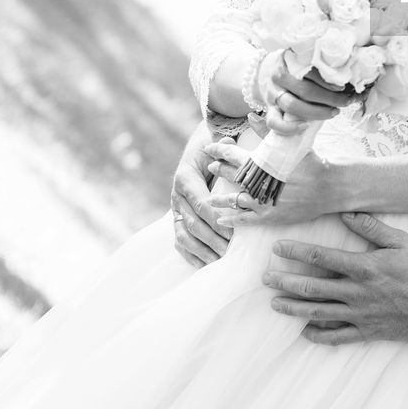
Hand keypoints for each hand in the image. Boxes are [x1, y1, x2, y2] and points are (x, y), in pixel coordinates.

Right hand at [170, 126, 232, 266]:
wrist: (200, 147)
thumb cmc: (213, 148)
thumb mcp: (216, 145)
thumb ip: (223, 147)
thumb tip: (228, 143)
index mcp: (185, 178)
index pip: (201, 203)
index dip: (216, 220)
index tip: (232, 233)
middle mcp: (177, 195)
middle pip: (194, 223)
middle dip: (213, 240)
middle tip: (231, 252)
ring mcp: (175, 209)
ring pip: (185, 235)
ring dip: (203, 250)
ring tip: (221, 262)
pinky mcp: (177, 219)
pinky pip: (180, 241)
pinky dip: (191, 255)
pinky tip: (205, 265)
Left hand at [205, 142, 339, 226]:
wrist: (328, 187)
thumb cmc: (310, 163)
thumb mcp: (289, 144)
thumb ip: (267, 131)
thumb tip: (251, 116)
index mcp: (260, 163)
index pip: (231, 154)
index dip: (218, 150)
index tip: (209, 148)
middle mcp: (257, 183)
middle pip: (230, 175)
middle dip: (218, 169)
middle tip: (211, 167)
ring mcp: (261, 201)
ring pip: (233, 200)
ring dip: (219, 198)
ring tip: (210, 197)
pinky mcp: (268, 216)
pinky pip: (245, 220)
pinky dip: (231, 220)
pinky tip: (222, 220)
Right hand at [259, 52, 358, 136]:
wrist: (268, 71)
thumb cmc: (295, 66)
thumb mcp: (305, 58)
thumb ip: (320, 63)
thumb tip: (348, 74)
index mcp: (289, 61)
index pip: (310, 70)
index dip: (328, 80)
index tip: (343, 86)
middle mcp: (279, 77)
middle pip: (306, 90)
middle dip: (330, 98)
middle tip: (345, 101)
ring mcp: (273, 93)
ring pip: (293, 105)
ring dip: (317, 112)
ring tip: (334, 112)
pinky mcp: (269, 109)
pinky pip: (274, 122)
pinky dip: (289, 127)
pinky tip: (305, 126)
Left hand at [264, 213, 407, 345]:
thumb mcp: (402, 241)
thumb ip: (372, 228)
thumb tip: (347, 213)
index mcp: (364, 267)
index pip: (321, 257)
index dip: (296, 251)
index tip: (278, 248)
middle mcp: (357, 292)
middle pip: (313, 287)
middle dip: (286, 281)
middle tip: (266, 278)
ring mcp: (361, 314)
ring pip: (319, 313)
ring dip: (294, 308)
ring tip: (275, 303)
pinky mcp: (368, 331)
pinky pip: (338, 336)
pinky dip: (319, 336)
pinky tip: (304, 332)